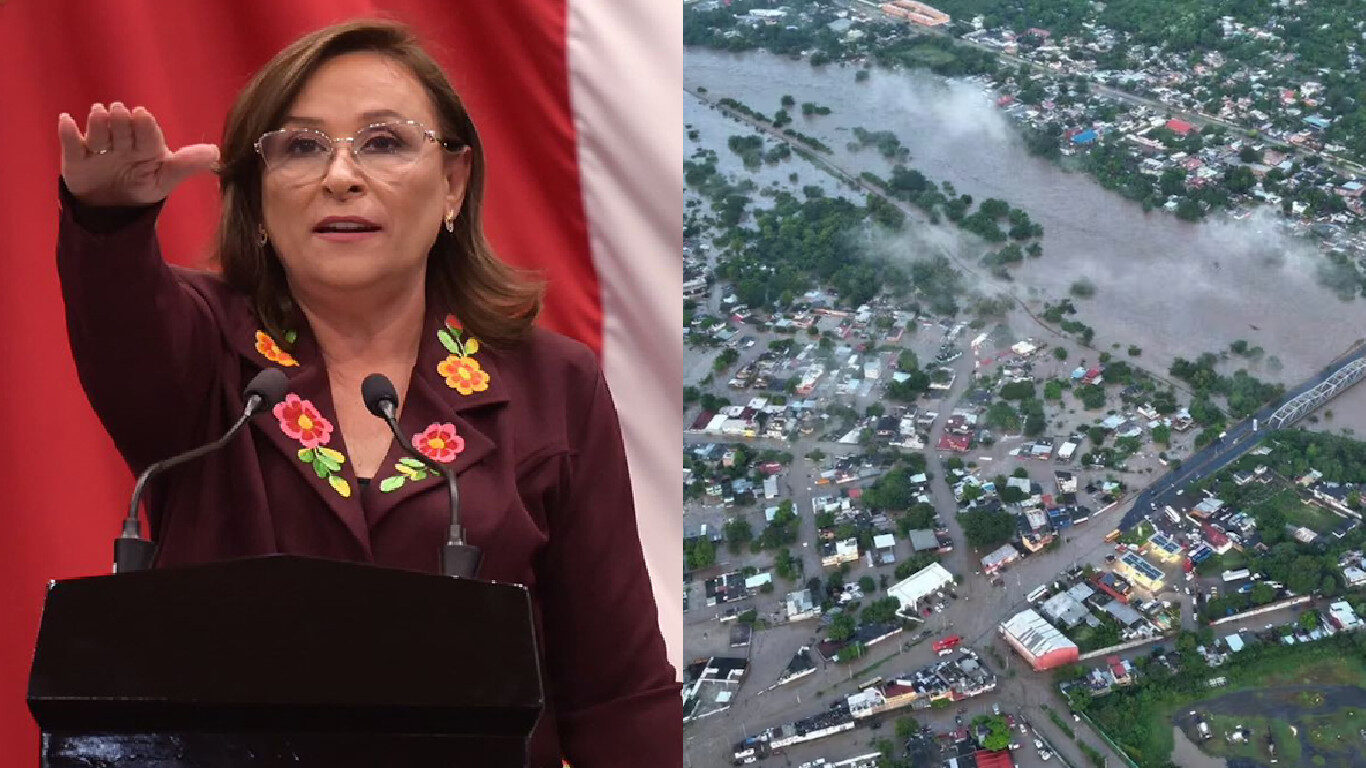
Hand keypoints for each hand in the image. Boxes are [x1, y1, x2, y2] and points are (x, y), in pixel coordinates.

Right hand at [58, 102, 219, 206]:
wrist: (113, 209)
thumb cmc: (143, 188)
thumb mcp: (165, 179)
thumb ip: (186, 165)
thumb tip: (216, 153)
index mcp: (146, 146)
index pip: (147, 134)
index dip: (144, 125)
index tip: (142, 114)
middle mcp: (122, 142)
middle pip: (122, 130)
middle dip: (121, 122)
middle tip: (121, 112)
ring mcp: (99, 149)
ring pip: (98, 134)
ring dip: (98, 124)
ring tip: (99, 113)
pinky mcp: (77, 157)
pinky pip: (72, 144)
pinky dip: (67, 132)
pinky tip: (66, 120)